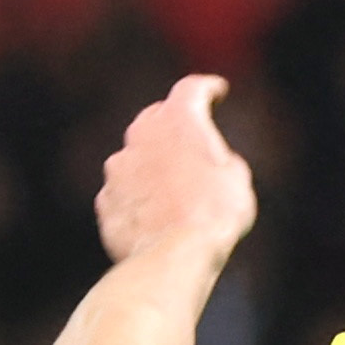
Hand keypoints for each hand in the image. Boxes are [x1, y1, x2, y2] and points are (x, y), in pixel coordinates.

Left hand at [95, 75, 256, 269]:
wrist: (173, 256)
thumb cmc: (214, 215)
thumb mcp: (237, 179)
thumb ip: (221, 159)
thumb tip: (211, 164)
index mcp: (178, 119)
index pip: (193, 89)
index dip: (208, 88)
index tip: (217, 90)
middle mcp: (141, 134)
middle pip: (156, 118)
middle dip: (173, 125)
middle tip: (190, 139)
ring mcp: (118, 168)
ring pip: (135, 157)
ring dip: (152, 164)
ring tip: (173, 189)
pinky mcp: (106, 200)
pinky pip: (123, 192)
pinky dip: (138, 198)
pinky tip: (154, 216)